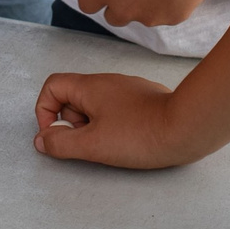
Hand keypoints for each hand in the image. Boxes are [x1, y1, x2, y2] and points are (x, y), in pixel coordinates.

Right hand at [33, 71, 214, 168]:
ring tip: (111, 146)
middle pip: (73, 98)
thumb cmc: (139, 135)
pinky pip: (117, 110)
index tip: (56, 135)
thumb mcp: (92, 145)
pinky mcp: (144, 100)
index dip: (44, 111)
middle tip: (88, 145)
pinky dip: (114, 126)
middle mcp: (107, 82)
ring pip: (96, 106)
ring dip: (93, 127)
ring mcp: (127, 90)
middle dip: (72, 124)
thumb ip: (61, 143)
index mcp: (89, 87)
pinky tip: (130, 142)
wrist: (188, 127)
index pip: (52, 86)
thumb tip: (42, 140)